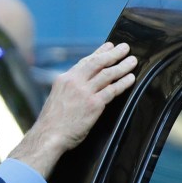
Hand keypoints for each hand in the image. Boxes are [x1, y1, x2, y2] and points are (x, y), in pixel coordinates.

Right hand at [7, 41, 136, 178]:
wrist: (48, 136)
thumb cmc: (52, 122)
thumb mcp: (57, 97)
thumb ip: (70, 88)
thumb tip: (83, 84)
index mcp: (64, 79)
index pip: (85, 62)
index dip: (99, 52)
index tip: (109, 46)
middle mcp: (74, 82)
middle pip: (98, 63)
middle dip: (113, 54)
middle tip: (125, 47)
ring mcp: (85, 92)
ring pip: (108, 74)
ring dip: (122, 66)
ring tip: (133, 61)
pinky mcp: (94, 104)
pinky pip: (112, 90)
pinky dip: (123, 83)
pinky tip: (131, 78)